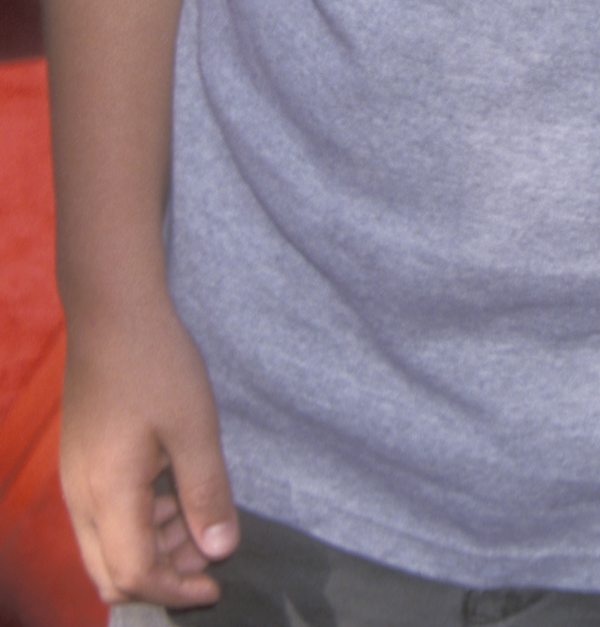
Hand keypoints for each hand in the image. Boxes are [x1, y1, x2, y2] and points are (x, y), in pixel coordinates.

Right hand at [60, 297, 237, 606]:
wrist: (112, 313)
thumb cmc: (156, 364)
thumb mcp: (195, 427)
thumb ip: (206, 492)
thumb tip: (221, 550)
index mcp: (107, 495)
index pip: (134, 576)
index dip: (176, 591)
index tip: (216, 583)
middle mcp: (80, 499)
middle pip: (111, 574)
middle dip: (161, 577)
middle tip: (207, 551)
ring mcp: (74, 482)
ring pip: (104, 548)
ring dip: (150, 549)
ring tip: (195, 515)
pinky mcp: (79, 465)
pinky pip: (101, 519)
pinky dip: (137, 524)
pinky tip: (170, 491)